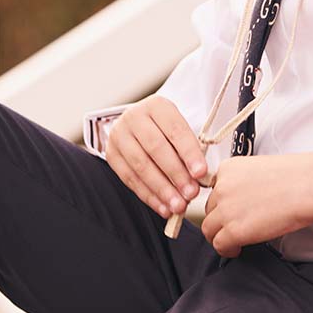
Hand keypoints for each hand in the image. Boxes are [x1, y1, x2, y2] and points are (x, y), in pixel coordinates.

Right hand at [105, 96, 207, 219]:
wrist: (138, 124)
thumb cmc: (165, 130)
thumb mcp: (179, 129)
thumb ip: (189, 149)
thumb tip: (200, 178)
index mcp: (157, 106)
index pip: (175, 130)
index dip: (189, 153)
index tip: (201, 173)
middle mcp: (134, 116)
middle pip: (156, 148)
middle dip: (176, 174)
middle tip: (191, 193)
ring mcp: (119, 135)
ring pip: (141, 165)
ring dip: (162, 189)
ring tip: (178, 205)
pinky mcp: (111, 154)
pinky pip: (129, 178)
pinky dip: (148, 196)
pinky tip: (163, 207)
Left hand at [201, 152, 312, 257]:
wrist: (307, 186)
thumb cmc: (296, 176)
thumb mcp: (260, 169)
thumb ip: (245, 182)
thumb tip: (245, 199)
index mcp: (229, 169)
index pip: (214, 190)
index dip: (223, 203)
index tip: (229, 210)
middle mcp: (222, 187)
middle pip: (210, 209)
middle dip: (220, 219)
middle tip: (232, 226)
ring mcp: (226, 209)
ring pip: (209, 228)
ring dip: (220, 235)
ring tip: (233, 241)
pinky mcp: (233, 230)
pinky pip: (219, 244)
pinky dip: (226, 250)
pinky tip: (237, 249)